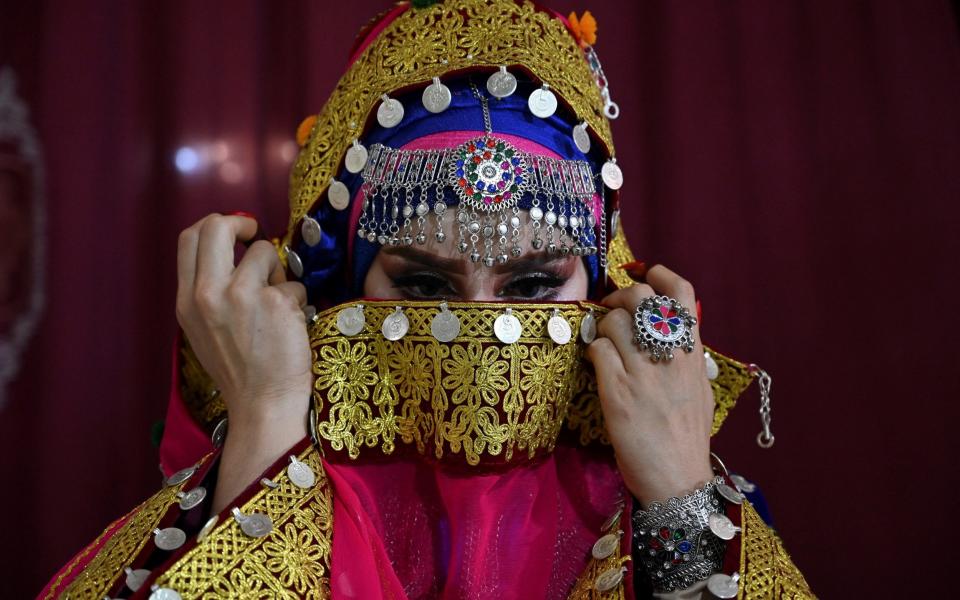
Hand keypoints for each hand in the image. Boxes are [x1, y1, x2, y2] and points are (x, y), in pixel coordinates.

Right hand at [176, 214, 310, 509]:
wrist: (262, 406)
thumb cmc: (240, 370)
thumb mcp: (204, 329)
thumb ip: (210, 290)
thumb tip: (234, 252)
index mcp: (187, 301)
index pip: (189, 238)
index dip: (215, 224)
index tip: (236, 232)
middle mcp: (208, 294)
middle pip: (217, 226)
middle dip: (242, 223)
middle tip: (256, 234)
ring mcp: (242, 296)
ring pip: (266, 252)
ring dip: (279, 274)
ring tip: (278, 307)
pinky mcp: (276, 303)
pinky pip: (294, 284)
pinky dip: (298, 301)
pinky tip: (292, 328)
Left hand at [586, 265, 713, 505]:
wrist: (677, 479)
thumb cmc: (688, 438)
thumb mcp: (700, 390)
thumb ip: (687, 358)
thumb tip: (676, 335)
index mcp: (693, 353)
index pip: (681, 294)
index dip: (659, 274)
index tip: (644, 274)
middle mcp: (669, 355)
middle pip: (639, 297)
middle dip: (618, 297)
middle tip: (611, 310)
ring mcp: (642, 372)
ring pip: (612, 321)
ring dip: (601, 326)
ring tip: (602, 343)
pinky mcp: (617, 391)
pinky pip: (597, 350)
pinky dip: (592, 352)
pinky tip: (595, 365)